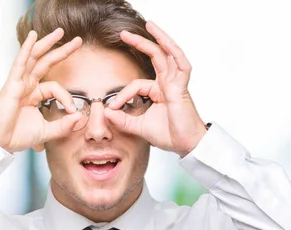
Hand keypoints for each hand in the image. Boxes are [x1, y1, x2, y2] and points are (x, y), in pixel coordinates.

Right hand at [0, 29, 82, 152]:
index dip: (66, 97)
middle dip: (62, 51)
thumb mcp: (47, 131)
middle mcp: (27, 85)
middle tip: (78, 41)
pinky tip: (33, 36)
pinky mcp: (12, 84)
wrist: (0, 142)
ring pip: (35, 57)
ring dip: (47, 43)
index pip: (55, 87)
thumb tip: (80, 116)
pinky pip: (20, 63)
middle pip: (46, 62)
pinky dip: (27, 48)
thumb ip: (64, 125)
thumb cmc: (18, 135)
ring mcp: (19, 82)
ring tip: (60, 32)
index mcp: (34, 94)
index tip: (71, 111)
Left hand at [104, 21, 207, 156]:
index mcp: (158, 91)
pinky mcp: (182, 86)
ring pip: (167, 54)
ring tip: (149, 24)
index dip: (122, 95)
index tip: (112, 107)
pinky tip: (165, 41)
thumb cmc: (168, 135)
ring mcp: (176, 83)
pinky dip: (174, 51)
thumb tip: (105, 112)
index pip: (136, 85)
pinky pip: (181, 64)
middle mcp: (168, 83)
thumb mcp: (139, 127)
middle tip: (122, 34)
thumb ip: (123, 120)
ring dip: (158, 38)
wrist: (185, 144)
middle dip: (139, 43)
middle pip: (154, 56)